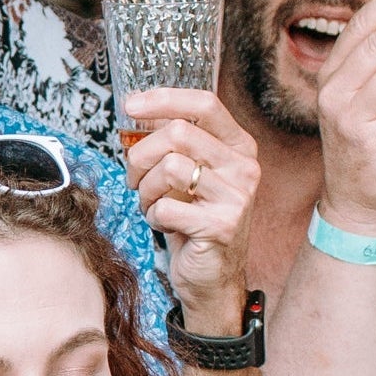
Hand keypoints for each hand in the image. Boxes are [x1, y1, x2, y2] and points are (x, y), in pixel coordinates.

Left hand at [120, 87, 257, 332]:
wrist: (213, 277)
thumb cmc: (195, 220)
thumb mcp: (191, 175)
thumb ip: (175, 144)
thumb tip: (136, 111)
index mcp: (239, 147)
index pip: (204, 104)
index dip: (164, 99)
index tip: (131, 105)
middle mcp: (244, 167)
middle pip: (178, 133)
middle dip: (141, 154)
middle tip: (133, 177)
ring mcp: (236, 197)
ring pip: (168, 168)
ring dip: (146, 189)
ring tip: (152, 204)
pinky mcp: (220, 226)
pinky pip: (165, 207)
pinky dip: (153, 216)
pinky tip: (165, 225)